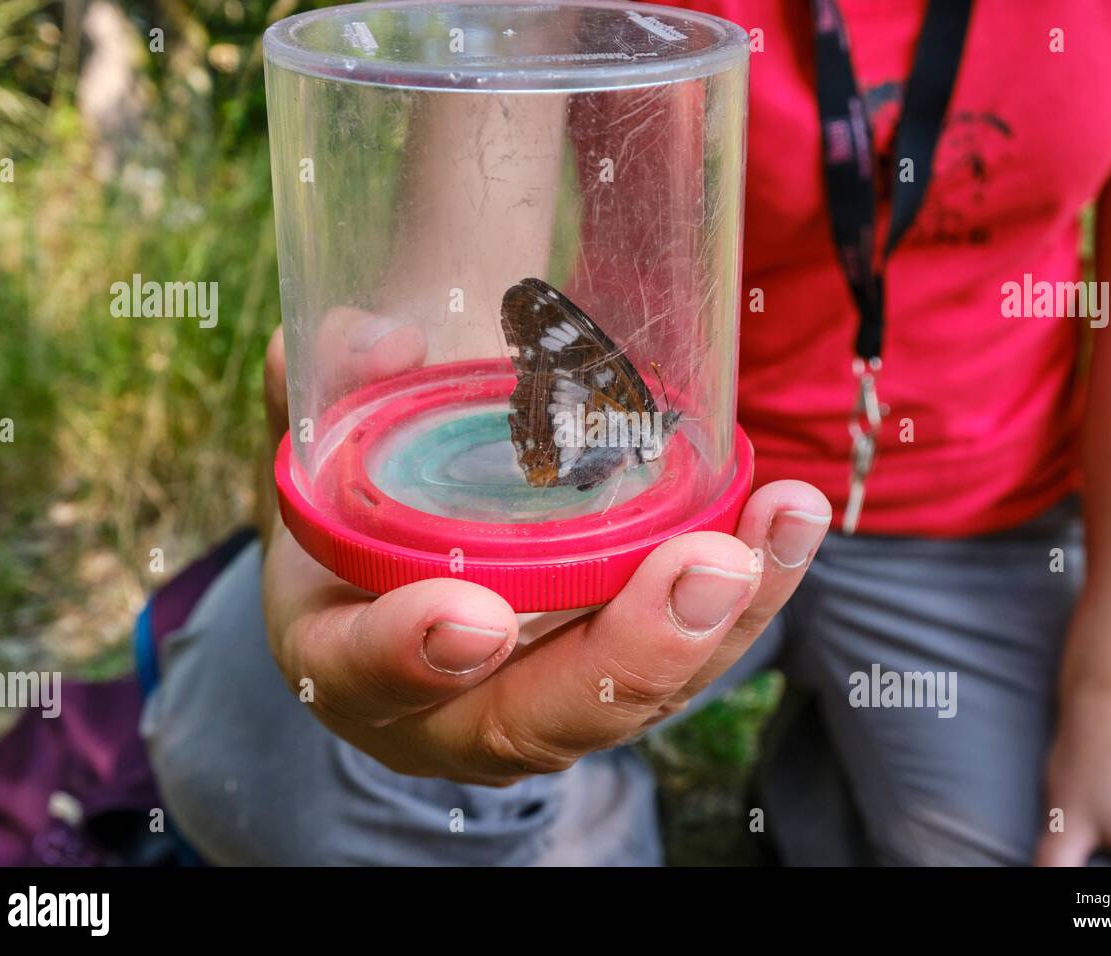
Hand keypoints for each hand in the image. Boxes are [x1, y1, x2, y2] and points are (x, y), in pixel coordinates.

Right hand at [259, 325, 830, 785]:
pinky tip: (791, 523)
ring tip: (783, 524)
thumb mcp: (318, 455)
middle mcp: (446, 714)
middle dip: (629, 655)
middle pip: (538, 717)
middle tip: (702, 570)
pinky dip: (750, 597)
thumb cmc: (352, 521)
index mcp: (344, 659)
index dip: (411, 656)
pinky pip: (688, 661)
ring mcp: (540, 708)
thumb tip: (383, 338)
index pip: (366, 674)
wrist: (396, 582)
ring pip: (636, 698)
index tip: (474, 617)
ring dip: (720, 624)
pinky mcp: (613, 686)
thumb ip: (330, 388)